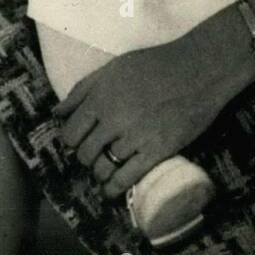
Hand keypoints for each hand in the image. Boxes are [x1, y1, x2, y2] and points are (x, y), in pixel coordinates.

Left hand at [56, 10, 254, 199]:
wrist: (198, 70)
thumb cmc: (155, 64)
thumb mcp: (113, 68)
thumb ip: (82, 90)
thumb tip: (57, 113)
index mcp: (100, 96)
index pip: (70, 132)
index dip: (71, 141)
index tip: (78, 142)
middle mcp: (113, 118)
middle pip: (85, 153)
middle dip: (85, 157)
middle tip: (93, 156)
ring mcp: (135, 136)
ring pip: (103, 167)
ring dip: (100, 173)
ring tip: (104, 170)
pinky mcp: (157, 150)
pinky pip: (127, 178)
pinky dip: (114, 188)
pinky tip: (112, 189)